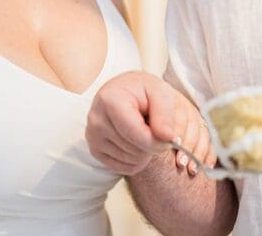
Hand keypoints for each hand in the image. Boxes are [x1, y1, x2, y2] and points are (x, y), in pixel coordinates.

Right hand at [86, 71, 214, 176]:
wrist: (128, 92)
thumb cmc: (146, 93)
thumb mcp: (163, 93)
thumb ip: (168, 114)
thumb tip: (167, 137)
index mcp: (111, 98)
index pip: (136, 134)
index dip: (157, 141)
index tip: (168, 135)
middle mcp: (96, 118)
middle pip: (135, 150)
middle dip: (153, 144)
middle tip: (155, 127)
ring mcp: (93, 135)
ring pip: (131, 160)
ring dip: (146, 152)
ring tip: (144, 131)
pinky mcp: (95, 149)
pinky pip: (123, 168)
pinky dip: (136, 160)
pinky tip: (136, 141)